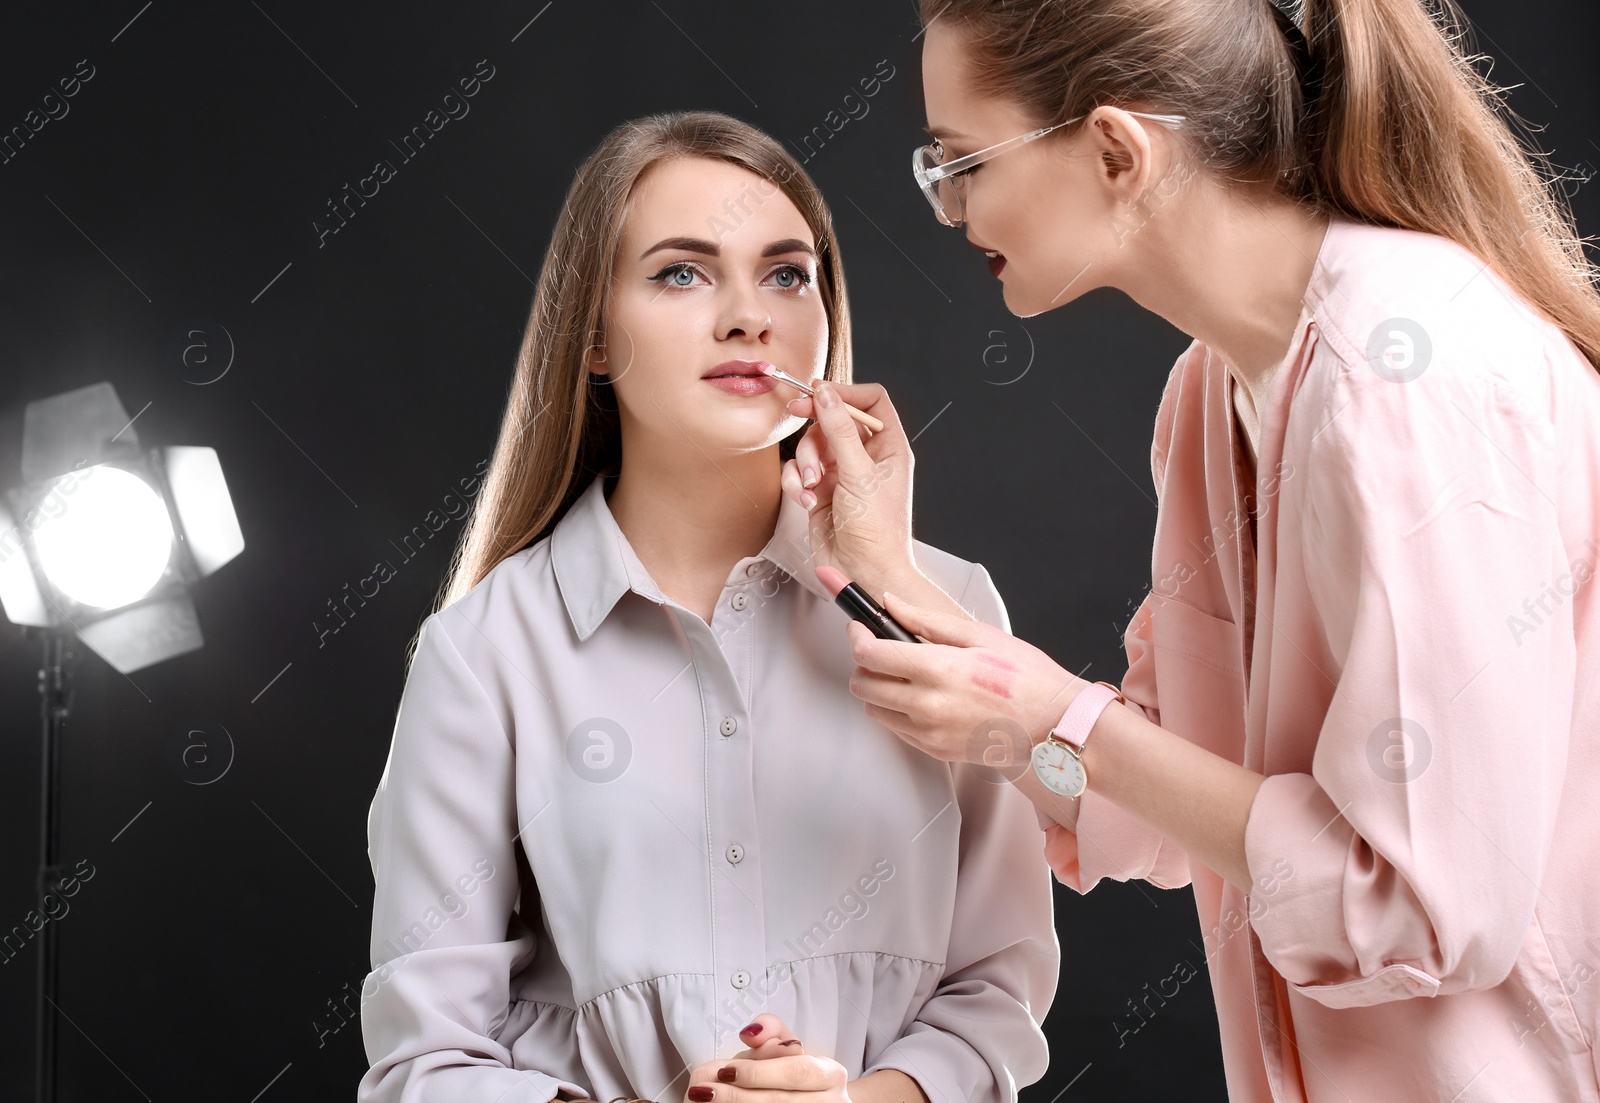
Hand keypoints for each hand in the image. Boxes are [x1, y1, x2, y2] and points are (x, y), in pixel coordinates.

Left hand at [685, 1014, 849, 1102]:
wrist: (819, 1101)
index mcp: (831, 1075)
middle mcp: (831, 1102)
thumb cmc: (797, 1074)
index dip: (760, 1073)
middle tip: (705, 1090)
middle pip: (782, 1101)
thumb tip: (751, 1033)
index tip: (725, 1071)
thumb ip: (770, 1030)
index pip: (797, 1071)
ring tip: (704, 1100)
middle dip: (739, 1096)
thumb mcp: (789, 1045)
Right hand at [780, 380, 916, 592]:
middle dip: (815, 424)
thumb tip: (826, 395)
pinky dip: (797, 482)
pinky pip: (800, 472)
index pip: (871, 402)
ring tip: (811, 484)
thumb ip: (839, 430)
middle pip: (835, 420)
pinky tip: (805, 499)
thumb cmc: (877, 533)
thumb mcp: (858, 474)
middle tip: (796, 412)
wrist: (863, 573)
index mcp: (889, 448)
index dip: (846, 392)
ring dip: (806, 462)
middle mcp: (866, 458)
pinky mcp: (820, 492)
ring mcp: (842, 475)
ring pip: (813, 446)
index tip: (821, 392)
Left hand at [844, 592, 1088, 771]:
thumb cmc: (1028, 679)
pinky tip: (924, 698)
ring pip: (874, 711)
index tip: (860, 627)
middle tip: (883, 651)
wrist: (1056, 725)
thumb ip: (926, 620)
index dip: (857, 635)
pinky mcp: (935, 752)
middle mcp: (927, 706)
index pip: (869, 654)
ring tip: (906, 676)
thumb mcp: (979, 635)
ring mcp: (929, 734)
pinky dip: (899, 713)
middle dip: (865, 663)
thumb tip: (892, 603)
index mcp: (937, 670)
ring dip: (879, 690)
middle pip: (862, 685)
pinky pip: (897, 730)